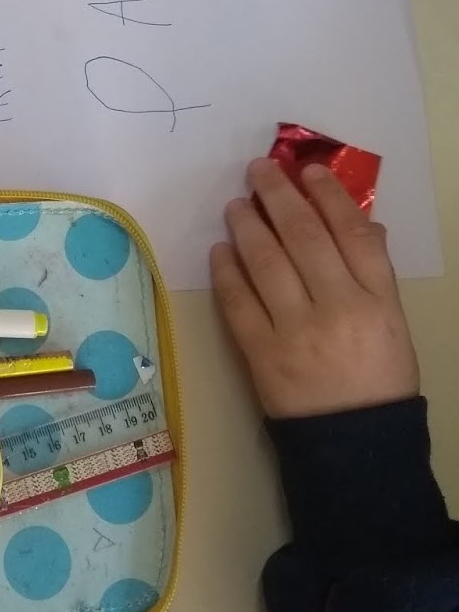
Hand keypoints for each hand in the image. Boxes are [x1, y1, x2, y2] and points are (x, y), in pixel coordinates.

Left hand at [211, 158, 418, 418]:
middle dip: (279, 196)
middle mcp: (339, 309)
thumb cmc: (377, 376)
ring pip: (267, 263)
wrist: (354, 442)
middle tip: (258, 170)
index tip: (308, 170)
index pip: (352, 233)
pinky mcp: (262, 354)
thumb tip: (355, 219)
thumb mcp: (392, 321)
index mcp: (378, 301)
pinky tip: (220, 250)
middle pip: (305, 238)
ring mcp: (297, 332)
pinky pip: (238, 303)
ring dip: (247, 227)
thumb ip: (373, 270)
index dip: (328, 195)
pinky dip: (227, 272)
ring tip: (236, 205)